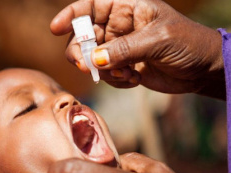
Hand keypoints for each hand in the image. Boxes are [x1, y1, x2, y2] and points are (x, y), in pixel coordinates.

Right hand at [51, 0, 224, 98]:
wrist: (201, 69)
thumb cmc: (187, 43)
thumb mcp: (157, 40)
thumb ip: (124, 48)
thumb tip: (93, 59)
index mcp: (127, 8)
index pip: (91, 5)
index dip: (71, 15)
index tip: (56, 28)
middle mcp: (120, 27)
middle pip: (85, 36)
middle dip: (82, 52)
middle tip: (86, 66)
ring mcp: (120, 48)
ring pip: (94, 59)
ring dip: (106, 71)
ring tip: (128, 74)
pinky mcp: (124, 67)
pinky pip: (107, 75)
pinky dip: (116, 81)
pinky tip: (135, 79)